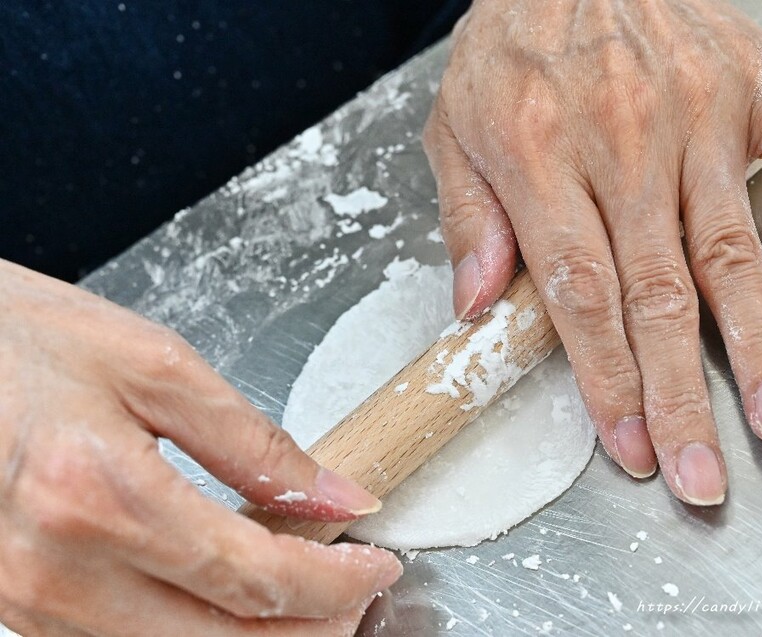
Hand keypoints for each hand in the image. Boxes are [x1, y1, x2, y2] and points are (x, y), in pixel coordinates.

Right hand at [0, 259, 400, 635]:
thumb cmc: (21, 339)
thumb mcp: (154, 365)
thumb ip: (253, 440)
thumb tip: (333, 494)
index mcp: (103, 496)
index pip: (256, 576)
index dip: (335, 582)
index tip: (377, 565)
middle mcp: (59, 573)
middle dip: (311, 630)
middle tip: (355, 592)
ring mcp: (30, 603)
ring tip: (307, 596)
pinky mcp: (18, 606)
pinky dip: (196, 631)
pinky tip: (229, 594)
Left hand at [424, 0, 761, 504]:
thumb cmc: (508, 42)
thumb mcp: (454, 125)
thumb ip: (469, 218)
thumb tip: (481, 308)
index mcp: (542, 156)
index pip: (582, 292)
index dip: (609, 379)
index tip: (629, 447)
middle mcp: (624, 142)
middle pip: (659, 292)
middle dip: (682, 393)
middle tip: (703, 475)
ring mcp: (696, 113)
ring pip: (730, 248)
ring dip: (757, 342)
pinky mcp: (748, 83)